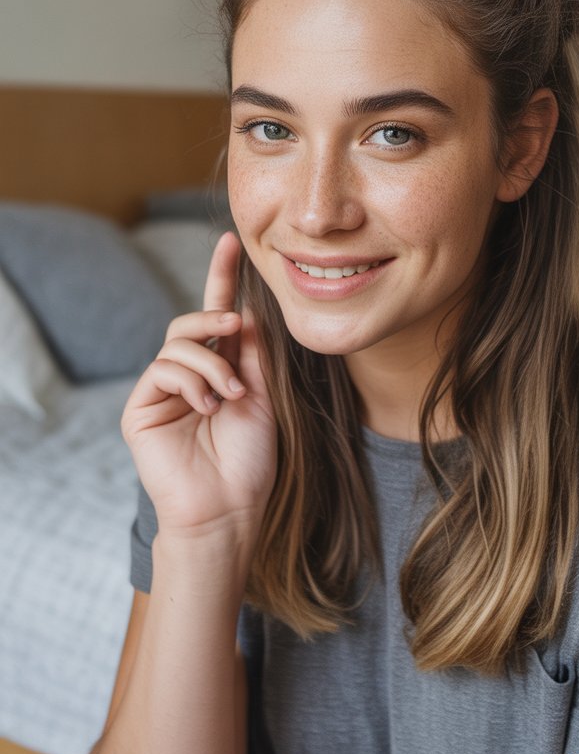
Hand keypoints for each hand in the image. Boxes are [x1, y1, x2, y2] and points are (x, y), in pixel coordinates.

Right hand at [121, 231, 276, 542]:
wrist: (229, 509)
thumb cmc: (250, 462)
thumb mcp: (263, 398)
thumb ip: (253, 354)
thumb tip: (248, 312)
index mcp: (219, 371)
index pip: (218, 317)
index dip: (223, 279)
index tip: (232, 243)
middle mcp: (188, 377)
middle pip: (190, 322)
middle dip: (213, 315)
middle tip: (235, 326)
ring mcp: (162, 392)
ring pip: (177, 343)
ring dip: (209, 363)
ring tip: (229, 397)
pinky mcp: (141, 409)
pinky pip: (162, 369)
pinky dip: (191, 381)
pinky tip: (208, 407)